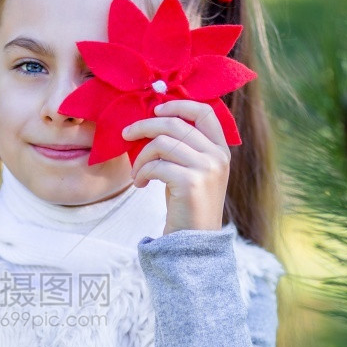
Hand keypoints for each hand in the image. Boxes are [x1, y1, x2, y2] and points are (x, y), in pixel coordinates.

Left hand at [122, 99, 230, 235]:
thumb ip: (183, 146)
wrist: (193, 242)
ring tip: (136, 173)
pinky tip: (140, 184)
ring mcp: (207, 168)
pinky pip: (156, 165)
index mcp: (220, 149)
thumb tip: (153, 121)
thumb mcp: (191, 170)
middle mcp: (217, 156)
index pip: (205, 112)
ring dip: (141, 157)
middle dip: (144, 126)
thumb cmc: (186, 205)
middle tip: (125, 134)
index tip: (155, 109)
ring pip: (162, 143)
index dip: (178, 104)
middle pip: (175, 124)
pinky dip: (142, 173)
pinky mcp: (191, 182)